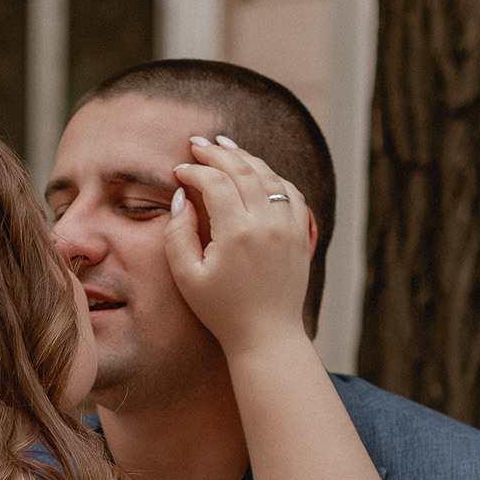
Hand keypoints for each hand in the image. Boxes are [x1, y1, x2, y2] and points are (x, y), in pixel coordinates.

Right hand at [163, 135, 313, 357]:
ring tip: (225, 147)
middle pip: (243, 170)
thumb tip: (183, 198)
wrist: (267, 335)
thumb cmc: (222, 310)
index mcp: (237, 233)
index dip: (194, 171)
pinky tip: (258, 173)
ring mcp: (289, 227)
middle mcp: (267, 223)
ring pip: (269, 176)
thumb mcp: (187, 277)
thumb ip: (178, 235)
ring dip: (246, 158)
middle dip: (218, 152)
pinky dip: (273, 177)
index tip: (179, 171)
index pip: (215, 183)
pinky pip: (290, 192)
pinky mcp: (301, 234)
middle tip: (198, 144)